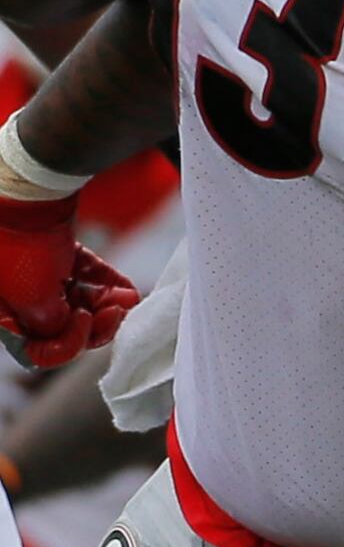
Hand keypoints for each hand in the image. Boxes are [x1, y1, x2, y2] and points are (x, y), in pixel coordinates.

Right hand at [0, 198, 136, 371]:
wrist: (28, 194)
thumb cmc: (22, 251)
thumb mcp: (33, 302)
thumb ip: (50, 329)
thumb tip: (67, 332)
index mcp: (3, 314)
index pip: (37, 352)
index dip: (66, 346)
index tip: (82, 320)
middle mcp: (18, 297)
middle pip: (63, 329)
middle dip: (95, 326)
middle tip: (114, 314)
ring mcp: (39, 274)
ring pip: (78, 303)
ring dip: (107, 308)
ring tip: (126, 303)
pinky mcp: (59, 253)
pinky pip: (86, 277)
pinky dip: (107, 286)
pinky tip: (128, 293)